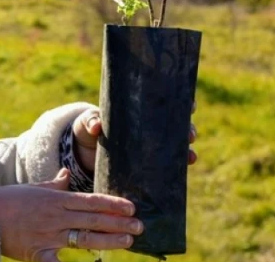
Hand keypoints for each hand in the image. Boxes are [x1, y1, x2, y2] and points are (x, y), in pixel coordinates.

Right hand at [0, 169, 142, 261]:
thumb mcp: (32, 188)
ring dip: (108, 239)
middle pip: (93, 219)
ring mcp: (48, 235)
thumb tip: (66, 173)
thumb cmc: (7, 200)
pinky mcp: (38, 253)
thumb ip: (53, 183)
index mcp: (56, 199)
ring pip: (84, 237)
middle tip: (139, 226)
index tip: (131, 207)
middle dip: (118, 223)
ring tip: (127, 240)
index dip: (113, 204)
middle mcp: (56, 216)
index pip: (91, 200)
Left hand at [72, 103, 198, 172]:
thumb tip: (97, 126)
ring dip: (186, 151)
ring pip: (176, 147)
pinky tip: (183, 171)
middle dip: (188, 130)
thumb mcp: (88, 122)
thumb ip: (91, 121)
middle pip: (177, 126)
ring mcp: (150, 147)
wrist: (83, 151)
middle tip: (189, 135)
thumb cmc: (89, 127)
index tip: (191, 105)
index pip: (165, 103)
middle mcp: (150, 128)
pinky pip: (166, 166)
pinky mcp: (146, 165)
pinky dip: (176, 168)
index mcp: (140, 111)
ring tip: (190, 157)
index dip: (182, 102)